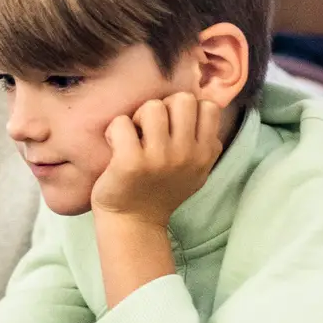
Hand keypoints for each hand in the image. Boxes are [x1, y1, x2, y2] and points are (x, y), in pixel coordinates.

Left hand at [88, 92, 224, 228]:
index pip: (208, 106)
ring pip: (152, 106)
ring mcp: (159, 158)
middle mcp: (186, 154)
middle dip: (164, 107)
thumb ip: (205, 140)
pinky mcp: (131, 162)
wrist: (134, 222)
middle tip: (151, 130)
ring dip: (138, 118)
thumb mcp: (197, 169)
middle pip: (182, 99)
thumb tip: (204, 105)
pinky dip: (114, 131)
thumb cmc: (162, 188)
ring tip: (133, 138)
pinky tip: (116, 148)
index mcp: (204, 154)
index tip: (173, 127)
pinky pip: (122, 122)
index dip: (188, 110)